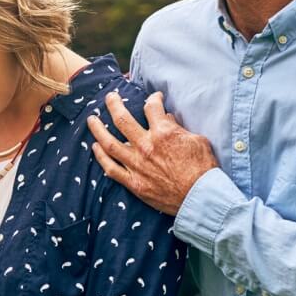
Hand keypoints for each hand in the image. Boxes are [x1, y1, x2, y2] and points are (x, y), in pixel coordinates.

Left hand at [87, 91, 218, 215]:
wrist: (201, 198)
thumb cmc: (204, 169)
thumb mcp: (198, 141)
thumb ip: (180, 128)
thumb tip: (168, 119)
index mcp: (163, 132)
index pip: (151, 107)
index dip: (153, 99)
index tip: (154, 98)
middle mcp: (146, 146)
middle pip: (122, 119)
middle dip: (113, 104)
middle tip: (110, 97)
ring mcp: (137, 165)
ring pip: (109, 143)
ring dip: (98, 129)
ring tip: (92, 119)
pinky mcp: (134, 183)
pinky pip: (111, 168)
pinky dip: (101, 157)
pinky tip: (95, 148)